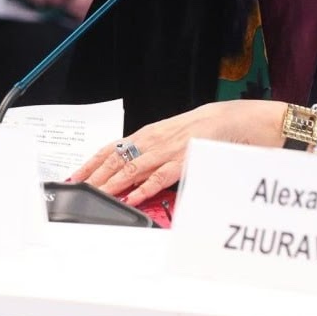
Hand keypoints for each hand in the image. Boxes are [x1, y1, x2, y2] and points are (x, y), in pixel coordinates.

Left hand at [70, 100, 287, 204]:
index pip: (113, 147)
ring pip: (134, 167)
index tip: (74, 176)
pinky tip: (133, 198)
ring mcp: (171, 148)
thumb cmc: (212, 128)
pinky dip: (146, 187)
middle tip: (77, 191)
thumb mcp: (178, 137)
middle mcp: (157, 139)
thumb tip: (137, 175)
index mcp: (153, 133)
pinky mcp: (187, 158)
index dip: (92, 162)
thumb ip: (158, 152)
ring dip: (113, 184)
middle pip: (117, 158)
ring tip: (97, 196)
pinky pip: (163, 175)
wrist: (242, 118)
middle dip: (95, 176)